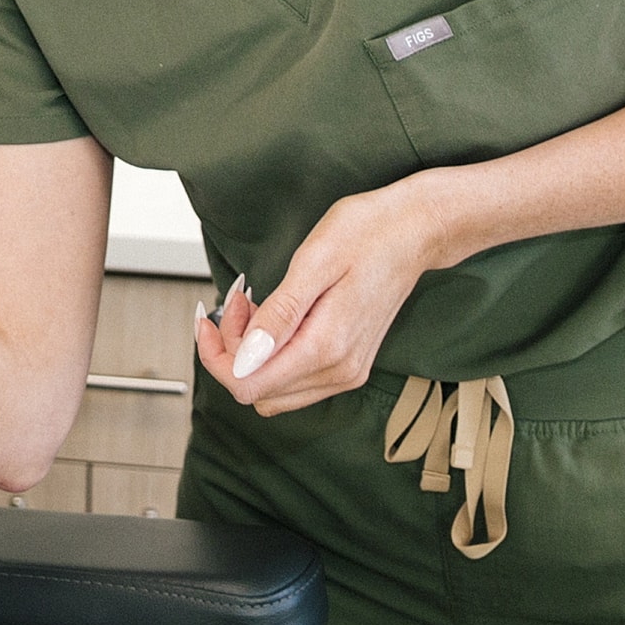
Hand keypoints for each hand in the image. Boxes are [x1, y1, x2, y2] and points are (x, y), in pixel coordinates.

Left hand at [193, 174, 457, 415]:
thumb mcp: (313, 262)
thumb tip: (244, 359)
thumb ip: (279, 315)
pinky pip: (295, 379)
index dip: (217, 357)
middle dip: (232, 351)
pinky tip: (274, 316)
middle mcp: (339, 370)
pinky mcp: (349, 364)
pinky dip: (273, 354)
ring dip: (251, 354)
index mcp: (326, 347)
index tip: (210, 318)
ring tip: (255, 304)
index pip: (249, 386)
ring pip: (274, 390)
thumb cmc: (368, 234)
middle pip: (258, 392)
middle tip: (238, 301)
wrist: (414, 231)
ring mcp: (347, 371)